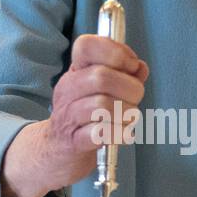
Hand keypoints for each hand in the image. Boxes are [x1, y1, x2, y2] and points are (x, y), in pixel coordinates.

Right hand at [1, 35, 148, 196]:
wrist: (56, 150)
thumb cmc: (85, 116)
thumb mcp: (101, 90)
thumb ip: (124, 75)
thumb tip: (140, 68)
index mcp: (75, 71)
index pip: (86, 45)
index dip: (115, 51)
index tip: (130, 66)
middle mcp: (68, 89)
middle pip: (101, 77)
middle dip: (130, 88)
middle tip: (135, 98)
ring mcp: (68, 116)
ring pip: (102, 105)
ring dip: (127, 112)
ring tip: (129, 118)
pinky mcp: (73, 141)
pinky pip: (100, 133)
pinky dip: (118, 133)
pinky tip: (123, 134)